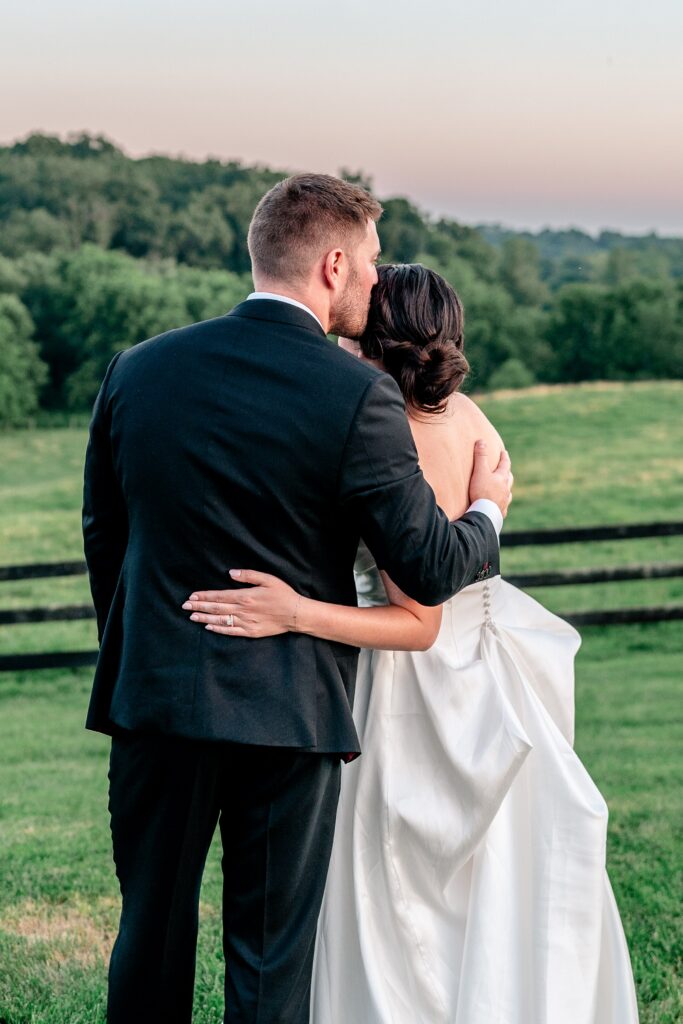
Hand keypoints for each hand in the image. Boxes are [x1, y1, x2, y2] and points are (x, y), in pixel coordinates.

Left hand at [182, 570, 301, 637]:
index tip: (192, 596)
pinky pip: (230, 631)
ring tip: (192, 616)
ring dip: (204, 618)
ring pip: (220, 620)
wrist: (296, 614)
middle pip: (216, 608)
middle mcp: (243, 610)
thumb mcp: (268, 579)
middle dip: (199, 606)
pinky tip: (208, 627)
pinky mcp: (250, 632)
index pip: (219, 596)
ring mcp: (246, 622)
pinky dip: (218, 629)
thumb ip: (248, 575)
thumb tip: (230, 573)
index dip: (204, 596)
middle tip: (184, 606)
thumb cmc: (283, 594)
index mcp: (245, 596)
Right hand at [468, 441, 513, 517]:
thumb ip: (480, 456)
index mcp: (502, 478)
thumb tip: (482, 440)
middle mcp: (506, 489)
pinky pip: (503, 507)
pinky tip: (499, 506)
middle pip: (509, 478)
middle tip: (506, 469)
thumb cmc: (482, 491)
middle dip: (507, 472)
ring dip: (506, 489)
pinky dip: (501, 504)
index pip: (505, 464)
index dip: (504, 457)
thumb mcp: (480, 471)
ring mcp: (504, 501)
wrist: (485, 513)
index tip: (504, 452)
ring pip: (508, 492)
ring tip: (504, 488)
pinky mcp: (500, 512)